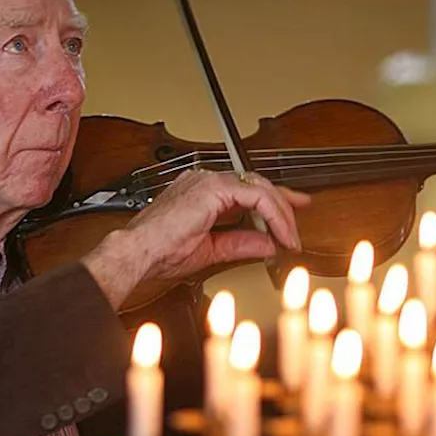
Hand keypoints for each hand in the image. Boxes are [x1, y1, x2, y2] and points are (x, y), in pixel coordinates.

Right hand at [83, 169, 309, 307]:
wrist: (138, 253)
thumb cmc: (159, 252)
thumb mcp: (212, 250)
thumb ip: (241, 244)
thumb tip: (267, 245)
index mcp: (202, 193)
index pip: (246, 189)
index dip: (274, 201)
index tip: (291, 214)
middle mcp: (206, 181)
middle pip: (257, 185)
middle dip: (284, 206)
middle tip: (297, 229)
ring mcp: (209, 181)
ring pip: (260, 188)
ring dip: (280, 214)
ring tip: (289, 237)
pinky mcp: (214, 188)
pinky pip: (256, 196)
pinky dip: (272, 215)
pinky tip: (279, 233)